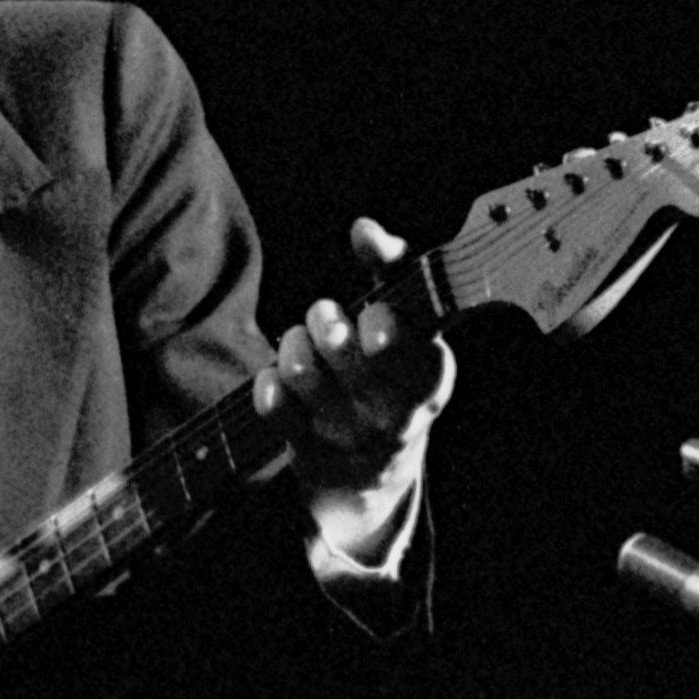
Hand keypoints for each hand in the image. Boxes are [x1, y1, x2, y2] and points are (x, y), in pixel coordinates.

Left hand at [257, 215, 457, 498]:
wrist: (375, 469)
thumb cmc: (391, 371)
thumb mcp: (409, 325)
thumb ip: (393, 269)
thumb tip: (364, 229)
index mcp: (430, 378)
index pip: (403, 349)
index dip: (382, 326)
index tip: (369, 317)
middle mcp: (395, 415)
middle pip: (343, 351)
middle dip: (324, 320)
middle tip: (325, 316)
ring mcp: (350, 436)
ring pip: (303, 373)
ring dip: (294, 344)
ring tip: (302, 343)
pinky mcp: (310, 452)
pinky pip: (274, 407)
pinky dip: (268, 383)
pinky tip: (277, 379)